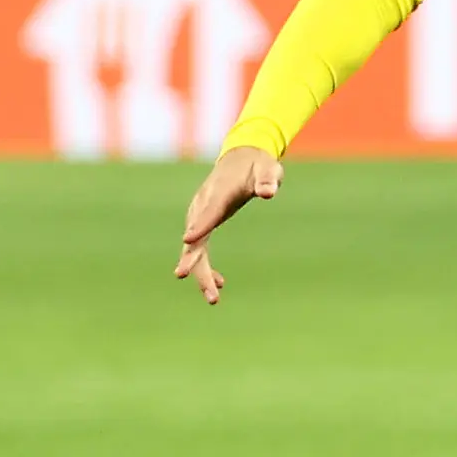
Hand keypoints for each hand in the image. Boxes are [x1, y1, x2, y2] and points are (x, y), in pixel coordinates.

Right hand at [174, 144, 281, 304]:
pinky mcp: (204, 221)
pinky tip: (221, 282)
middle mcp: (203, 206)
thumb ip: (267, 180)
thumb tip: (269, 191)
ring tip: (214, 299)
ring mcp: (200, 214)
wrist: (242, 157)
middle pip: (196, 238)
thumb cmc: (258, 165)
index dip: (199, 227)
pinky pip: (200, 247)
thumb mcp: (268, 170)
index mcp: (218, 194)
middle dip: (196, 263)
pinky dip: (206, 265)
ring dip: (201, 272)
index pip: (208, 212)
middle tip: (200, 286)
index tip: (188, 242)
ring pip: (195, 248)